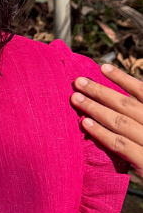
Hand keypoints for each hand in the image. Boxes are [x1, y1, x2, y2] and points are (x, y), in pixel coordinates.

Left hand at [71, 63, 142, 177]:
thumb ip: (138, 116)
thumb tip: (119, 102)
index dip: (123, 78)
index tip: (103, 67)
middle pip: (127, 104)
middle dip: (101, 91)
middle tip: (78, 81)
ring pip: (120, 121)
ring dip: (95, 108)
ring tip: (75, 98)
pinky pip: (119, 144)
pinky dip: (101, 132)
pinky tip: (85, 123)